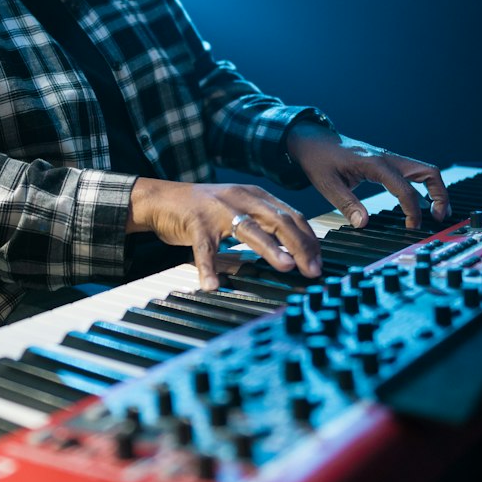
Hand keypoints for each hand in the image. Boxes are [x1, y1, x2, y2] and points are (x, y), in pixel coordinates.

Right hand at [127, 177, 321, 290]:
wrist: (161, 198)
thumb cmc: (204, 209)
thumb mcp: (239, 210)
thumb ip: (263, 226)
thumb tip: (293, 254)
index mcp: (255, 196)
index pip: (291, 215)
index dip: (309, 239)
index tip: (319, 261)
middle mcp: (241, 198)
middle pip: (278, 220)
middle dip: (300, 245)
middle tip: (313, 269)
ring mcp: (217, 210)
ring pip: (249, 229)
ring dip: (270, 249)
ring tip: (286, 266)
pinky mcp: (195, 222)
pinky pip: (204, 248)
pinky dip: (208, 268)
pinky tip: (212, 284)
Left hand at [285, 123, 451, 230]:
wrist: (312, 140)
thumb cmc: (318, 159)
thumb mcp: (327, 185)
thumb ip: (347, 204)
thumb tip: (364, 223)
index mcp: (374, 163)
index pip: (404, 188)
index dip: (413, 210)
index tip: (412, 226)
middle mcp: (386, 158)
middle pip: (428, 171)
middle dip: (440, 194)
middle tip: (439, 217)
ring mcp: (388, 158)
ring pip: (424, 170)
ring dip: (435, 189)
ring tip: (436, 212)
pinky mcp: (386, 162)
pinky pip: (412, 172)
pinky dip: (422, 186)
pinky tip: (418, 202)